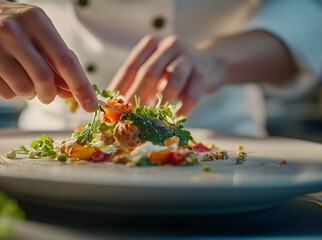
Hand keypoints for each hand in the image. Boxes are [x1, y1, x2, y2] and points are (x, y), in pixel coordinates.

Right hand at [0, 0, 96, 110]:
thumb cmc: (13, 25)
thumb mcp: (39, 32)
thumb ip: (58, 60)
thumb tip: (73, 92)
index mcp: (35, 20)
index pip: (65, 61)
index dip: (80, 86)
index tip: (90, 104)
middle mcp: (11, 32)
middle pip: (44, 79)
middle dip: (51, 94)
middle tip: (48, 94)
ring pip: (24, 90)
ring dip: (31, 94)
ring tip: (25, 80)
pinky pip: (6, 94)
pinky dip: (14, 93)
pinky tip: (8, 78)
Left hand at [109, 35, 224, 115]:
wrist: (210, 65)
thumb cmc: (172, 71)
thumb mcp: (154, 70)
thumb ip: (137, 84)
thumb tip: (115, 110)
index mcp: (151, 44)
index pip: (130, 67)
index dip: (119, 88)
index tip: (110, 107)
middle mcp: (169, 46)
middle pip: (149, 73)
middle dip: (136, 97)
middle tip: (127, 117)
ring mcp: (188, 58)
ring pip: (172, 81)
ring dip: (160, 104)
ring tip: (151, 121)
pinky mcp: (204, 73)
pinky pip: (192, 95)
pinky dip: (181, 110)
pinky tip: (173, 121)